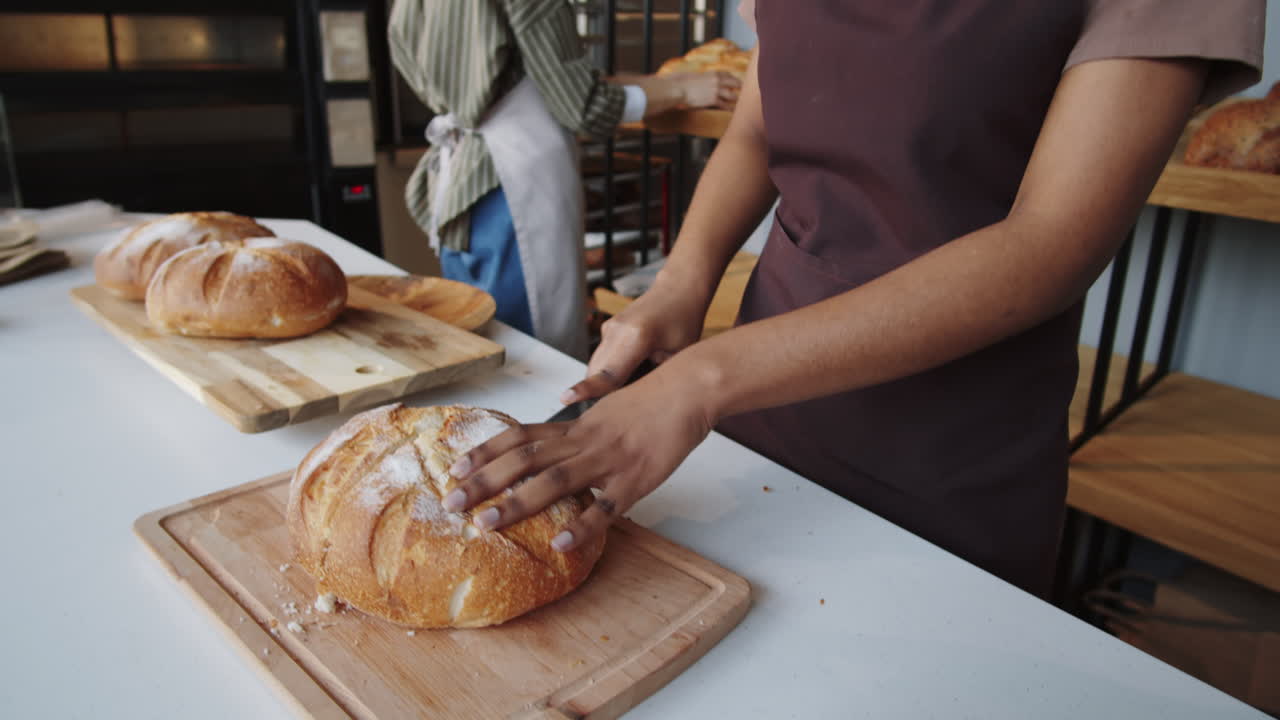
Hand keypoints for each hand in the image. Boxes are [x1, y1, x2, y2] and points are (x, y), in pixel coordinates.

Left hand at [442, 369, 713, 551]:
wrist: (688, 390)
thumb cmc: (649, 402)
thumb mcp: (605, 408)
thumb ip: (578, 425)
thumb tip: (554, 428)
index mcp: (575, 427)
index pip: (520, 436)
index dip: (486, 451)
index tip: (456, 468)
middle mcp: (583, 442)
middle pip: (524, 460)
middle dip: (485, 482)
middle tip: (451, 501)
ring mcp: (608, 461)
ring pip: (554, 482)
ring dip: (516, 504)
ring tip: (486, 525)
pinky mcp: (635, 481)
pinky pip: (604, 508)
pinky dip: (581, 527)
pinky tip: (560, 545)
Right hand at [564, 272, 709, 404]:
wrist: (677, 290)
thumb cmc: (683, 322)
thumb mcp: (677, 356)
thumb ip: (652, 378)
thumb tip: (633, 401)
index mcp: (636, 337)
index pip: (609, 373)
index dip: (588, 389)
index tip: (566, 398)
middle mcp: (616, 331)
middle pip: (597, 373)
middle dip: (604, 392)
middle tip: (629, 401)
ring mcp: (609, 329)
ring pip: (597, 366)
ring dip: (609, 380)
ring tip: (639, 375)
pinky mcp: (607, 330)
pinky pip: (602, 358)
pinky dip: (612, 369)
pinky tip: (636, 365)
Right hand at [673, 71, 740, 109]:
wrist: (678, 88)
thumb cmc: (683, 82)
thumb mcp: (695, 76)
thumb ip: (703, 78)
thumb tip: (700, 80)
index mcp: (713, 73)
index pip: (728, 74)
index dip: (733, 79)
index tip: (737, 82)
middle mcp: (717, 81)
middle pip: (734, 83)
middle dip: (740, 87)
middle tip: (746, 92)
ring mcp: (716, 90)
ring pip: (732, 95)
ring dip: (736, 99)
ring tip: (742, 104)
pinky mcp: (713, 100)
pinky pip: (725, 105)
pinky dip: (730, 108)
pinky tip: (734, 111)